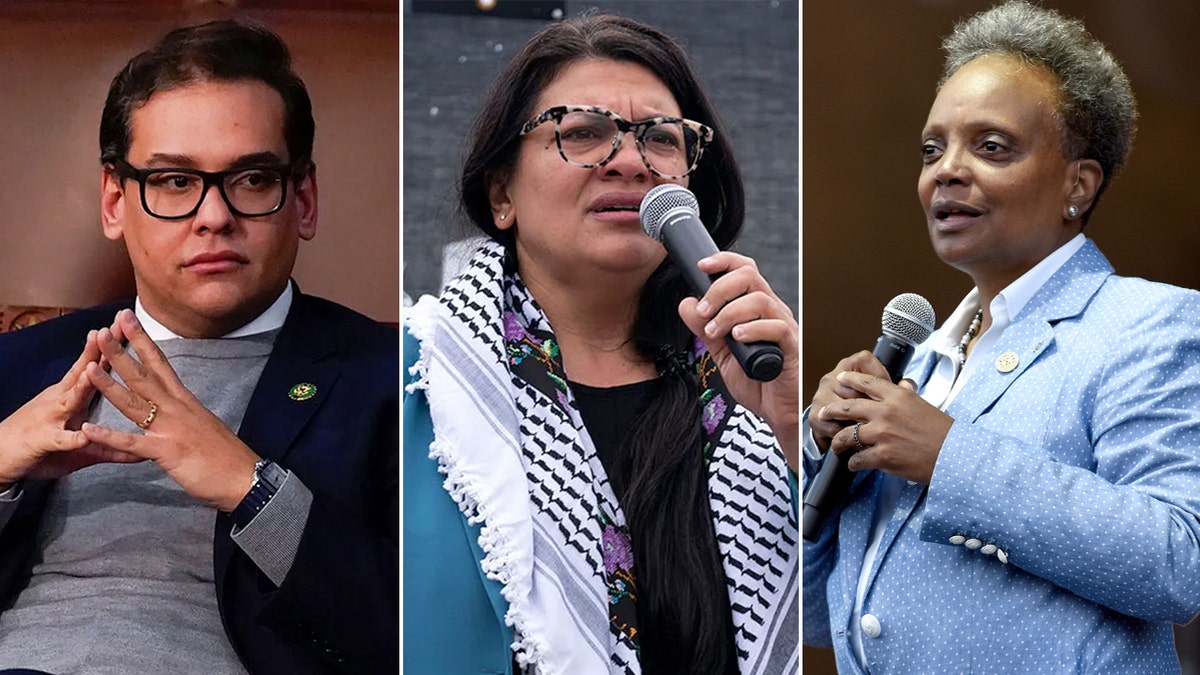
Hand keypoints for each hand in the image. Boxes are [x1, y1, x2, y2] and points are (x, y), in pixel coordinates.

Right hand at [0, 329, 141, 486]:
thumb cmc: (42, 446)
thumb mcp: (82, 446)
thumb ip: (112, 445)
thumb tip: (141, 450)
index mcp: (72, 397)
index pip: (94, 368)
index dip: (109, 347)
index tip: (126, 325)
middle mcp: (61, 401)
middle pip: (82, 373)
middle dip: (97, 353)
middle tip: (110, 330)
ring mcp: (50, 418)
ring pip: (69, 400)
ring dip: (81, 387)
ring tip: (94, 373)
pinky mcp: (42, 441)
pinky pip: (58, 439)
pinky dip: (70, 437)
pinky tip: (82, 436)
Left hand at [81, 309, 259, 511]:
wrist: (244, 476)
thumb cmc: (226, 454)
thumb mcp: (204, 425)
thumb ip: (185, 414)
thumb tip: (175, 408)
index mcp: (185, 401)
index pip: (160, 364)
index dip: (143, 341)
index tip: (128, 320)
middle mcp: (177, 408)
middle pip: (144, 376)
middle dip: (122, 353)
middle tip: (104, 331)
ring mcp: (171, 429)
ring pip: (135, 402)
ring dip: (110, 386)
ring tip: (88, 368)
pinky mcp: (166, 452)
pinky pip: (132, 443)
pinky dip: (110, 436)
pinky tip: (89, 428)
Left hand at [677, 252, 798, 469]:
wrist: (777, 411)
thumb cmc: (755, 380)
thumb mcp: (721, 354)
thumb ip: (705, 330)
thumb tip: (686, 303)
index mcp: (755, 308)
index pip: (744, 270)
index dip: (724, 261)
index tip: (701, 266)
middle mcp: (772, 311)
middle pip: (750, 276)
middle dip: (719, 288)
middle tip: (703, 311)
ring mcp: (784, 327)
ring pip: (760, 299)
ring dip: (729, 313)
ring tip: (714, 333)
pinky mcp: (792, 347)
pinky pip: (776, 327)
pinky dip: (752, 329)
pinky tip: (737, 339)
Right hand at [808, 350, 891, 453]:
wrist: (837, 428)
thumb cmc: (861, 408)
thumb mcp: (878, 394)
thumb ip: (895, 388)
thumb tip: (909, 384)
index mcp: (848, 366)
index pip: (864, 359)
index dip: (879, 373)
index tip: (888, 388)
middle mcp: (832, 378)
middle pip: (855, 386)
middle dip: (871, 404)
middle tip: (883, 415)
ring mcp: (821, 396)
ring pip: (845, 407)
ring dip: (859, 421)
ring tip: (871, 429)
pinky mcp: (815, 416)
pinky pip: (835, 425)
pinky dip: (848, 434)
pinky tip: (858, 438)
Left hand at [817, 370, 952, 483]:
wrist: (954, 455)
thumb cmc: (943, 431)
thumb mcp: (923, 405)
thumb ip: (906, 396)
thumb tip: (902, 385)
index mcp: (898, 396)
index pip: (867, 383)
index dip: (850, 380)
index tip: (840, 379)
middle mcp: (886, 412)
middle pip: (849, 407)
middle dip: (831, 410)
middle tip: (824, 412)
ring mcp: (882, 434)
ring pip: (847, 435)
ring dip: (838, 441)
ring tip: (836, 446)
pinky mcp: (882, 456)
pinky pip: (858, 459)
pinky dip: (853, 463)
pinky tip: (853, 465)